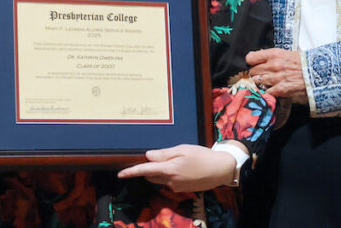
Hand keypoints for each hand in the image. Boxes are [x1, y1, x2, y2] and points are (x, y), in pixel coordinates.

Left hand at [117, 144, 234, 191]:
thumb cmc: (202, 156)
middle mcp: (171, 181)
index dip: (131, 172)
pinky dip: (169, 175)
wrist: (220, 170)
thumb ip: (164, 154)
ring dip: (159, 172)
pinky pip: (169, 182)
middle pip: (151, 176)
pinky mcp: (182, 190)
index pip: (145, 170)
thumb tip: (148, 156)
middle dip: (149, 168)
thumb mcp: (183, 149)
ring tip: (174, 161)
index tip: (120, 174)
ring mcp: (176, 187)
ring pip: (159, 180)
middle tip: (158, 157)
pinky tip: (182, 168)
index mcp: (170, 169)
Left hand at [246, 48, 306, 103]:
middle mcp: (273, 65)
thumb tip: (261, 59)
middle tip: (260, 75)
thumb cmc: (305, 63)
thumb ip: (273, 57)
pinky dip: (266, 92)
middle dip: (255, 73)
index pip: (251, 57)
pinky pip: (265, 91)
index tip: (253, 64)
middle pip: (252, 71)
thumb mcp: (287, 54)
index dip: (251, 62)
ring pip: (257, 81)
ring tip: (265, 83)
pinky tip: (270, 90)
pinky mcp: (280, 90)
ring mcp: (275, 78)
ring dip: (259, 83)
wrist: (319, 73)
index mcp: (274, 54)